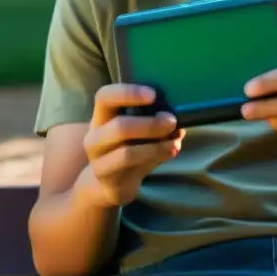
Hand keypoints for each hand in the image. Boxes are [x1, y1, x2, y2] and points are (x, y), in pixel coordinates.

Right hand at [80, 84, 184, 207]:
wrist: (111, 182)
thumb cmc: (129, 148)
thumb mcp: (140, 132)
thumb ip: (156, 121)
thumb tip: (181, 117)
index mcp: (102, 116)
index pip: (105, 96)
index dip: (128, 93)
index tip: (153, 95)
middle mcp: (95, 136)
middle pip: (119, 126)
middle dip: (151, 124)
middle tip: (172, 121)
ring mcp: (98, 159)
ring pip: (127, 152)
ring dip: (156, 146)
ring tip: (175, 142)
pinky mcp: (107, 177)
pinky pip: (132, 168)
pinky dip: (155, 157)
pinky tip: (171, 151)